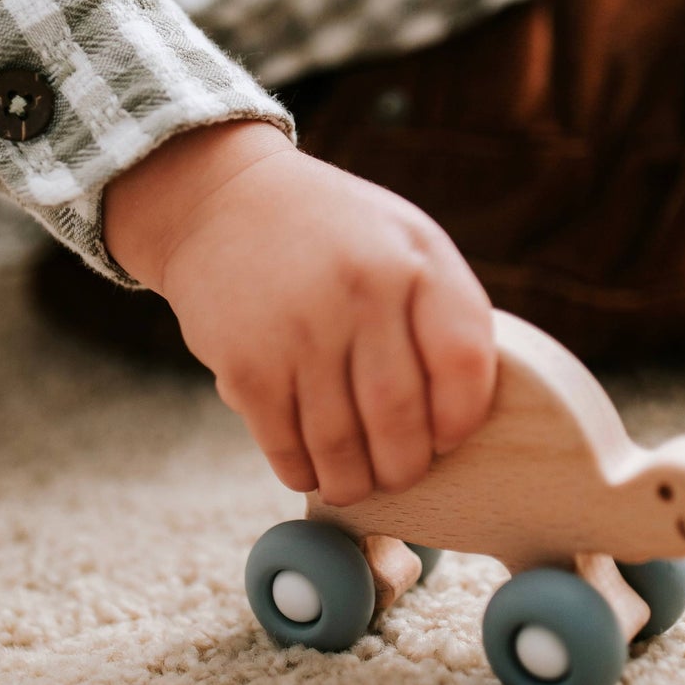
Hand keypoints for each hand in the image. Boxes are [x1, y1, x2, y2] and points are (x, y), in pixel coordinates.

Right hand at [104, 123, 496, 504]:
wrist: (221, 203)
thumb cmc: (332, 235)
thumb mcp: (402, 240)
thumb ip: (441, 310)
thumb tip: (463, 412)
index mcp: (416, 260)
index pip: (463, 363)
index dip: (461, 417)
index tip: (446, 436)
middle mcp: (362, 291)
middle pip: (401, 418)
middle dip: (404, 466)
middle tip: (398, 473)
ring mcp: (301, 329)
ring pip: (341, 446)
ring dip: (353, 481)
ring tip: (354, 481)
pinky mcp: (246, 364)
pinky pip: (285, 447)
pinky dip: (302, 471)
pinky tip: (309, 467)